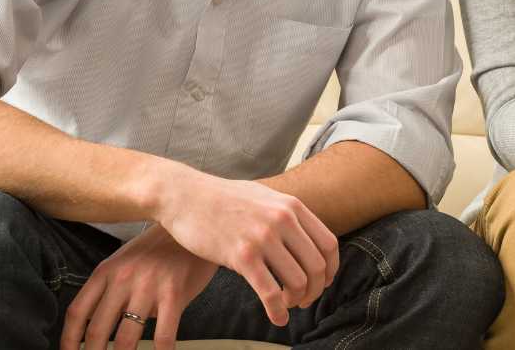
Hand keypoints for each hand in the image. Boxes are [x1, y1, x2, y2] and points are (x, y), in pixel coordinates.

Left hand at [60, 224, 216, 349]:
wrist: (193, 224)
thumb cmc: (159, 247)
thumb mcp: (125, 260)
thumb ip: (110, 289)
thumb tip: (97, 327)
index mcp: (106, 270)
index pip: (78, 312)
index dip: (69, 340)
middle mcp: (123, 278)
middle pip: (97, 330)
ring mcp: (149, 286)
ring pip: (126, 337)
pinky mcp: (174, 293)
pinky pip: (164, 334)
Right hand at [154, 169, 338, 327]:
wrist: (184, 195)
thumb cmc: (222, 198)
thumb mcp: (264, 196)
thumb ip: (286, 213)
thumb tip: (305, 234)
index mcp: (292, 206)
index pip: (328, 244)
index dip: (331, 270)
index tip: (323, 282)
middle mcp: (282, 220)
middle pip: (317, 266)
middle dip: (315, 290)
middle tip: (305, 300)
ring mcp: (263, 237)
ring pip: (297, 281)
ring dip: (296, 301)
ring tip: (287, 305)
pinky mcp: (241, 255)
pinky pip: (270, 292)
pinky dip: (278, 311)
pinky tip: (277, 318)